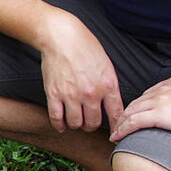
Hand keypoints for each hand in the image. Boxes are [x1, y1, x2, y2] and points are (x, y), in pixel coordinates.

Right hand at [38, 17, 123, 132]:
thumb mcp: (106, 66)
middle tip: (89, 123)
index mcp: (108, 85)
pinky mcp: (54, 94)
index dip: (116, 128)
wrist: (61, 37)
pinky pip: (56, 118)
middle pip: (93, 123)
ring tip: (76, 120)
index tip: (115, 133)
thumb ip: (109, 87)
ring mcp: (71, 95)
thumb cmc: (85, 47)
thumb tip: (112, 106)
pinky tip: (62, 125)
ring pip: (76, 123)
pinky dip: (60, 125)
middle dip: (92, 126)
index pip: (116, 115)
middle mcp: (91, 93)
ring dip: (76, 124)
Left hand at [109, 74, 170, 141]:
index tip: (135, 114)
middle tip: (119, 125)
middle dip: (126, 114)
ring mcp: (160, 101)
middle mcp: (164, 90)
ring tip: (115, 134)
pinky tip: (116, 137)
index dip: (140, 105)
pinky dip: (122, 129)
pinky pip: (133, 122)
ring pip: (131, 112)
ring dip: (120, 123)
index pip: (150, 94)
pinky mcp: (160, 115)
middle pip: (137, 102)